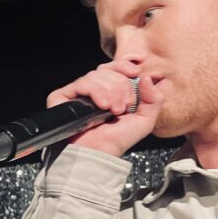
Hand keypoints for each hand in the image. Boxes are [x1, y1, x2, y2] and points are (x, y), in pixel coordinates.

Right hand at [47, 60, 161, 156]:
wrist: (98, 153)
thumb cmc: (116, 141)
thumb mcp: (144, 121)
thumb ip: (154, 98)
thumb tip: (148, 77)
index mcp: (110, 92)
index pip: (115, 67)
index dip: (125, 65)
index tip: (136, 71)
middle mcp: (93, 91)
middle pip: (108, 70)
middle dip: (121, 86)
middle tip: (123, 106)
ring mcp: (78, 94)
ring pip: (96, 75)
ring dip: (110, 91)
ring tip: (113, 111)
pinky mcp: (62, 97)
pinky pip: (82, 83)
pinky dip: (96, 91)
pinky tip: (102, 106)